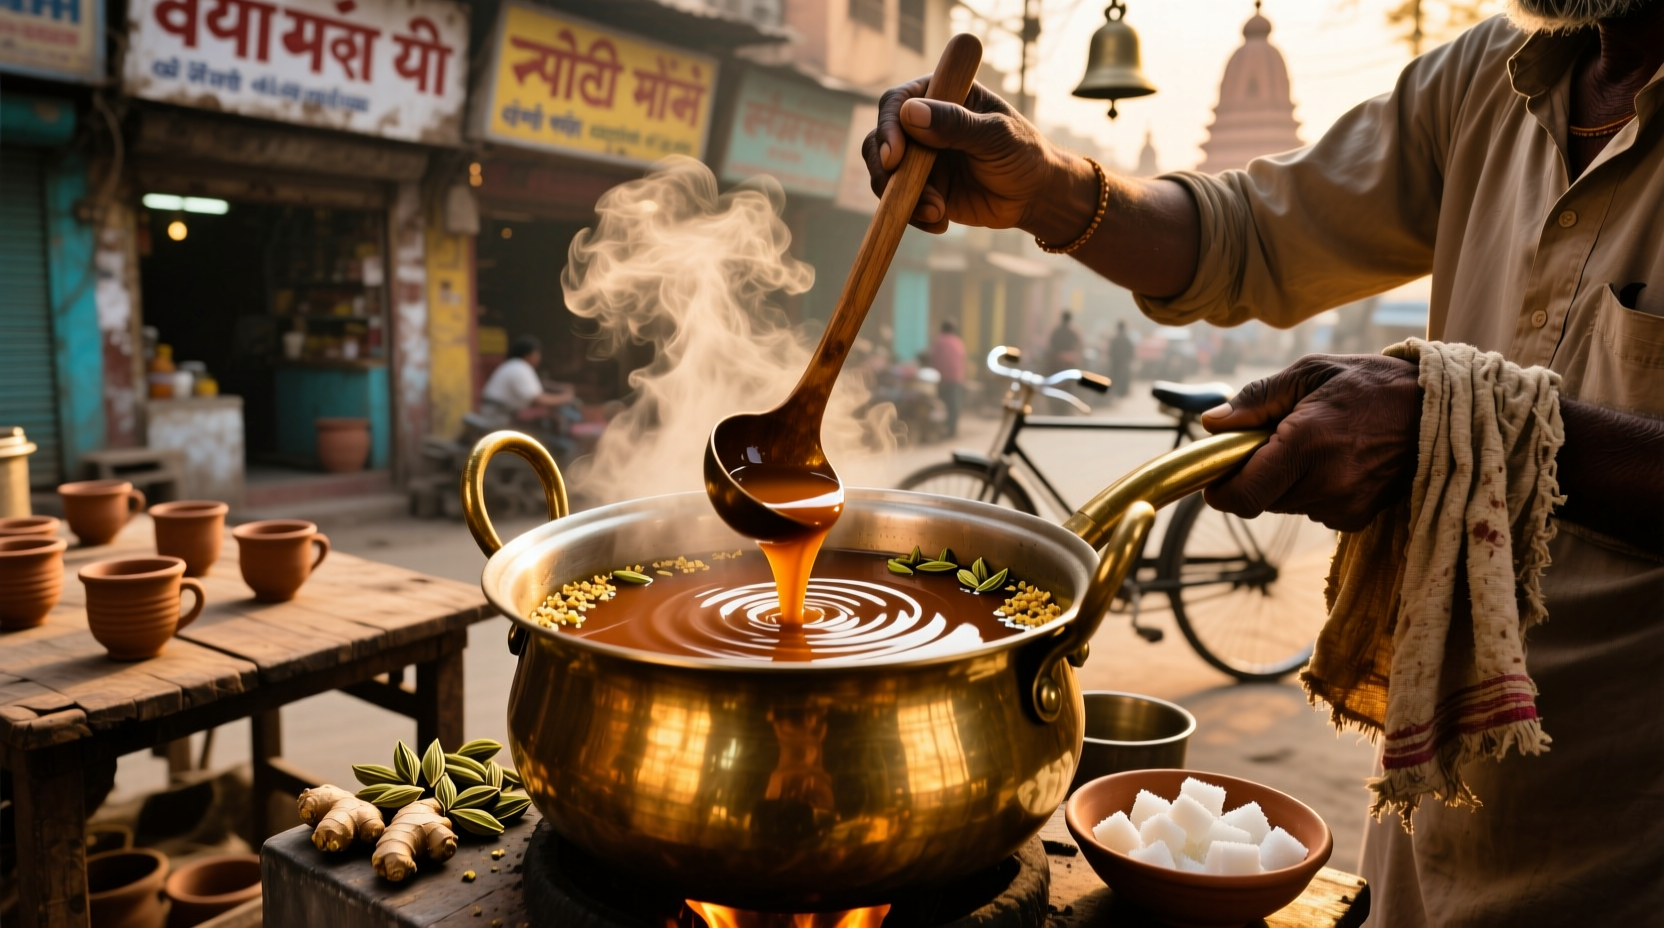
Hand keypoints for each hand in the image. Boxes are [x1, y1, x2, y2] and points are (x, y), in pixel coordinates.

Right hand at [861, 77, 1091, 235]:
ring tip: (936, 212)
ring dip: (902, 196)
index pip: (897, 101)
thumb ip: (956, 124)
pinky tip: (941, 221)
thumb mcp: (995, 135)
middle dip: (885, 169)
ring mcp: (919, 157)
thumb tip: (910, 114)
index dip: (888, 126)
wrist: (1034, 195)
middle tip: (901, 192)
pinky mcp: (921, 188)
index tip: (896, 156)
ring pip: (884, 173)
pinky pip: (900, 201)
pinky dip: (913, 214)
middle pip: (880, 138)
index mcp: (941, 95)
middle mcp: (923, 123)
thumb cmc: (1023, 153)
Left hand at [1200, 355, 1421, 531]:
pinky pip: (1313, 509)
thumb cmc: (1370, 383)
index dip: (1221, 491)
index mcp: (1306, 445)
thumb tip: (1213, 424)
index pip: (1243, 496)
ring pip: (1286, 504)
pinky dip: (1313, 489)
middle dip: (1257, 474)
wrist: (1438, 409)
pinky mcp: (1358, 518)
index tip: (1216, 478)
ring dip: (1286, 481)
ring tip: (1315, 445)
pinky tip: (1336, 461)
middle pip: (1261, 499)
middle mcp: (1325, 482)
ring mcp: (1344, 505)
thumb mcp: (1311, 371)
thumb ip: (1256, 399)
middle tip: (1277, 440)